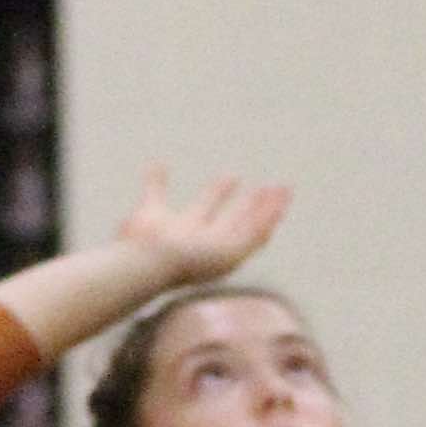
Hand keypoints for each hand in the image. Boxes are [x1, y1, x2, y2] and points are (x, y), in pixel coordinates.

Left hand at [115, 168, 291, 293]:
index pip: (207, 211)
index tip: (232, 176)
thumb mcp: (150, 208)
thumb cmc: (141, 245)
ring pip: (248, 227)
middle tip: (266, 187)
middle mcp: (205, 244)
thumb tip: (156, 161)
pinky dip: (268, 220)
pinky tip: (281, 206)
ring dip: (267, 209)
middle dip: (250, 204)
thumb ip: (156, 186)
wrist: (149, 265)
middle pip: (232, 221)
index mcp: (185, 233)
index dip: (220, 193)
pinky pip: (255, 237)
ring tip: (284, 191)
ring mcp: (220, 251)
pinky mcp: (232, 256)